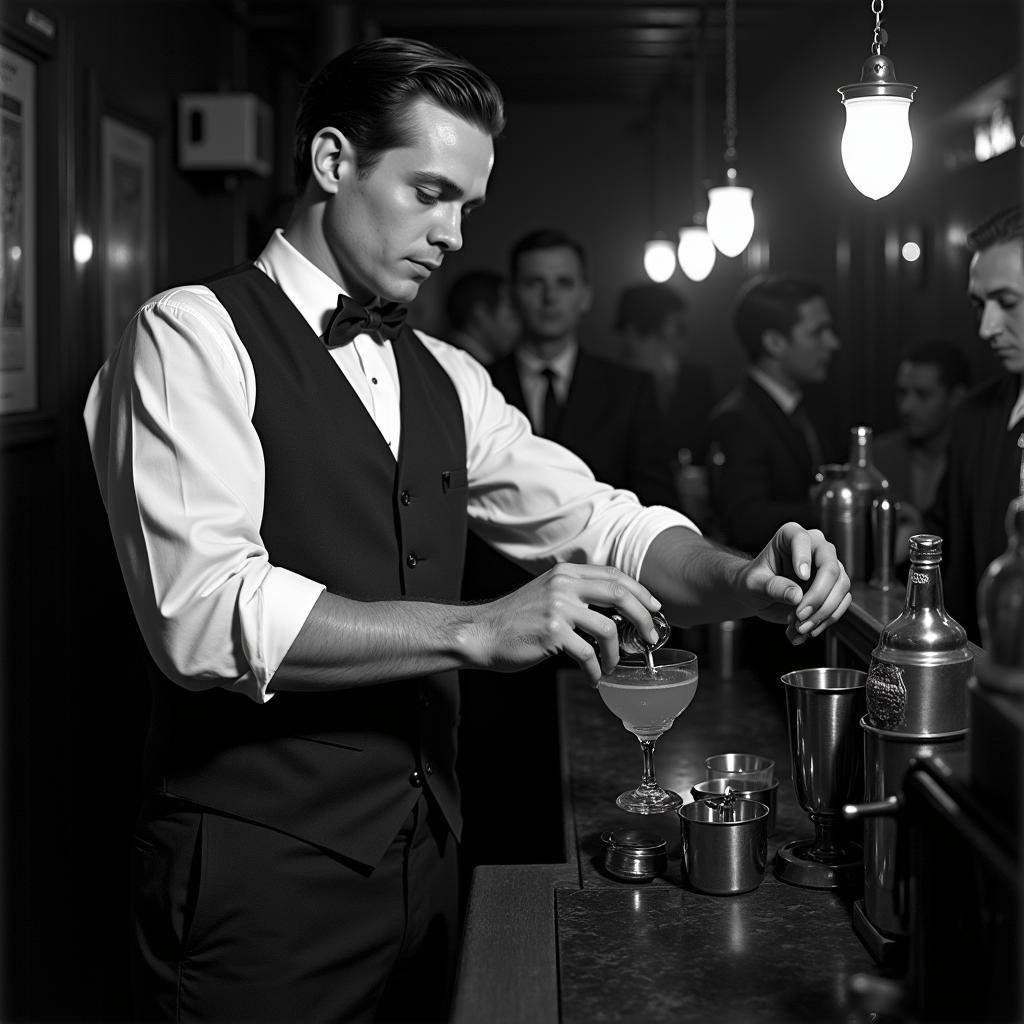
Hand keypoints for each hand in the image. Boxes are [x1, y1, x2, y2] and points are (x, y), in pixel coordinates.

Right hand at [470, 564, 662, 684]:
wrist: (482, 633)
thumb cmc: (517, 619)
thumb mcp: (548, 593)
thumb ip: (577, 594)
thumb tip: (616, 611)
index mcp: (566, 573)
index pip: (614, 575)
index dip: (640, 592)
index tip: (654, 609)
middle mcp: (564, 585)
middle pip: (619, 595)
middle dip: (642, 619)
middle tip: (648, 638)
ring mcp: (558, 608)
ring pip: (608, 629)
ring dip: (616, 653)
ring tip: (610, 666)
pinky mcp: (552, 633)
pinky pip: (588, 654)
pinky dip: (596, 670)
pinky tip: (593, 677)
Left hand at [738, 522, 850, 642]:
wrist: (758, 596)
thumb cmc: (753, 582)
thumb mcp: (753, 585)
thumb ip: (772, 587)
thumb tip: (797, 595)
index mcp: (790, 536)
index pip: (802, 539)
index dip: (804, 558)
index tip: (801, 577)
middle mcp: (814, 547)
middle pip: (830, 566)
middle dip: (817, 596)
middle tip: (799, 616)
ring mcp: (827, 566)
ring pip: (841, 586)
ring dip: (823, 612)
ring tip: (800, 627)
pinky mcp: (834, 586)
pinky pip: (842, 602)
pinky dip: (827, 619)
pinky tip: (808, 630)